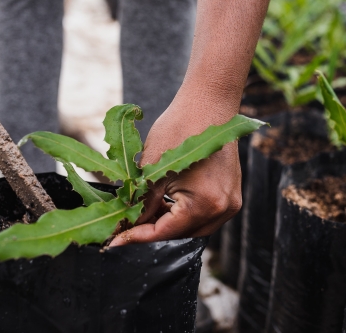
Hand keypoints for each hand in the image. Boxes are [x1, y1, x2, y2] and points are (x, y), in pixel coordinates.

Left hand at [110, 98, 242, 245]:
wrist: (208, 103)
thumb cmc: (180, 127)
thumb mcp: (152, 168)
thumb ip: (141, 202)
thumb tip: (125, 224)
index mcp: (205, 203)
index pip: (165, 232)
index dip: (136, 236)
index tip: (114, 241)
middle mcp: (222, 209)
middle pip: (181, 235)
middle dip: (153, 231)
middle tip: (125, 226)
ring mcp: (230, 204)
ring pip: (193, 228)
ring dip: (169, 225)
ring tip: (144, 214)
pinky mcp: (231, 196)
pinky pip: (204, 216)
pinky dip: (184, 215)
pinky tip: (165, 205)